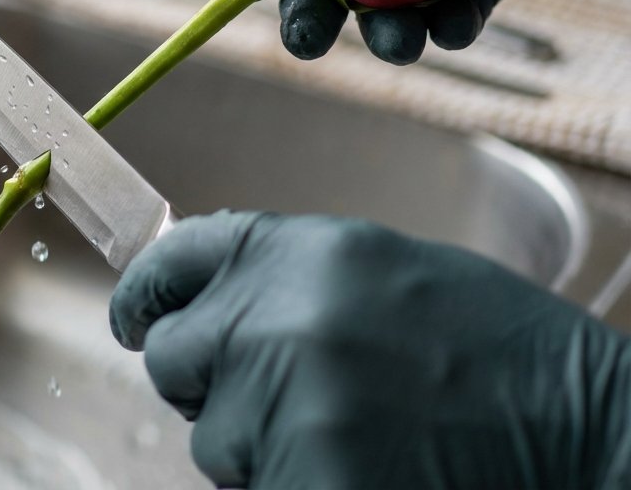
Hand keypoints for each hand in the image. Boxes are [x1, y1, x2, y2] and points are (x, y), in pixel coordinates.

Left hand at [109, 211, 630, 488]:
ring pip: (211, 439)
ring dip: (261, 446)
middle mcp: (279, 318)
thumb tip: (202, 301)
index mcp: (302, 253)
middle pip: (172, 358)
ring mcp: (285, 405)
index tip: (135, 319)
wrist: (593, 433)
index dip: (145, 294)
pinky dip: (288, 483)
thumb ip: (285, 281)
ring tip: (357, 435)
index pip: (172, 261)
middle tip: (286, 397)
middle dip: (211, 382)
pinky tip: (361, 469)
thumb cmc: (498, 356)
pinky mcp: (301, 479)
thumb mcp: (386, 275)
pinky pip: (249, 488)